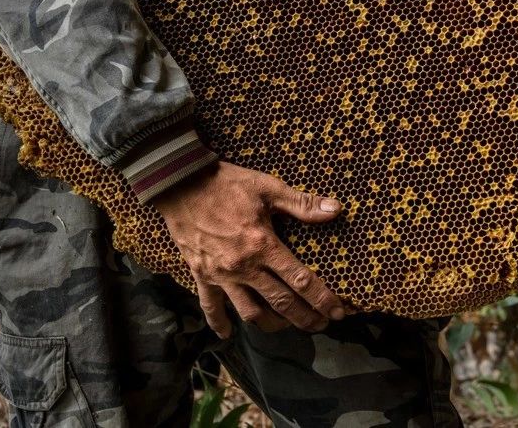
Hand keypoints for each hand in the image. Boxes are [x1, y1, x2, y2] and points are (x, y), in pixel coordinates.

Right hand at [151, 161, 345, 338]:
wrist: (180, 184)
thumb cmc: (226, 183)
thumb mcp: (267, 187)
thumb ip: (301, 203)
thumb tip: (335, 209)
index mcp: (263, 245)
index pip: (300, 280)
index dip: (322, 299)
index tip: (337, 312)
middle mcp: (244, 267)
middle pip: (280, 303)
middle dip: (304, 318)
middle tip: (320, 326)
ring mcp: (221, 275)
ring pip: (250, 312)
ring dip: (271, 324)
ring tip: (286, 327)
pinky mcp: (201, 275)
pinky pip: (210, 306)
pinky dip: (220, 323)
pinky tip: (228, 334)